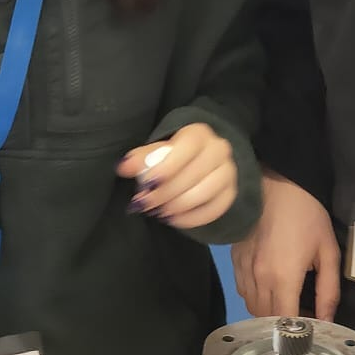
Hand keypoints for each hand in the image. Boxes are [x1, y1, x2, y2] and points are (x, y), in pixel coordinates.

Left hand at [117, 122, 236, 229]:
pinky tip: (173, 220)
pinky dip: (191, 218)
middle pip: (195, 173)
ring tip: (158, 212)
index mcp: (198, 134)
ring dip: (178, 206)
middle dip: (166, 193)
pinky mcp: (231, 192)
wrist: (199, 163)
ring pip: (205, 193)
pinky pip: (215, 209)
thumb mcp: (156, 152)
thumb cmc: (173, 156)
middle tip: (145, 204)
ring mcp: (228, 172)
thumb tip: (123, 167)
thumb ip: (141, 159)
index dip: (168, 167)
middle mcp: (219, 149)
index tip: (148, 184)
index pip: (187, 147)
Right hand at [233, 172, 340, 320]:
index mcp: (283, 278)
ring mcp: (243, 270)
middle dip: (285, 325)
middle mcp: (259, 279)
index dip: (297, 333)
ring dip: (269, 313)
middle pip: (266, 319)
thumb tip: (328, 320)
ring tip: (288, 304)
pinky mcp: (235, 261)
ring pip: (252, 307)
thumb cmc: (307, 215)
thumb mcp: (328, 251)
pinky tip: (270, 289)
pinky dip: (256, 298)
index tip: (310, 333)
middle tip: (304, 317)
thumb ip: (328, 290)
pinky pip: (243, 291)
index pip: (285, 322)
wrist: (276, 185)